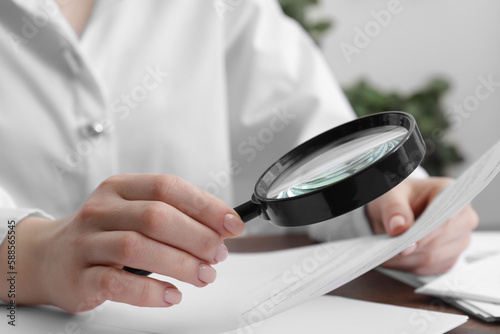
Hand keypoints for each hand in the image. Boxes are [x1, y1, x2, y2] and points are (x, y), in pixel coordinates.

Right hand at [0, 174, 244, 311]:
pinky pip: (118, 283)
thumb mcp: (132, 212)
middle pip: (157, 217)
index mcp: (120, 188)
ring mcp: (87, 243)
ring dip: (180, 264)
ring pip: (138, 247)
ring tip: (204, 276)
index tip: (232, 224)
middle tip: (218, 255)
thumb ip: (172, 216)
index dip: (205, 205)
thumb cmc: (103, 234)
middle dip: (197, 237)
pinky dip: (151, 291)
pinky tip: (172, 295)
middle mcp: (101, 210)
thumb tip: (219, 229)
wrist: (47, 257)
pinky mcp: (79, 277)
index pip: (168, 188)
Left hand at [366, 177, 478, 275]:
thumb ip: (394, 209)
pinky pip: (430, 269)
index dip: (426, 234)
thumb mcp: (390, 195)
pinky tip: (393, 260)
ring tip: (385, 254)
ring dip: (407, 260)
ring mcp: (459, 240)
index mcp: (451, 193)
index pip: (446, 217)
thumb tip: (399, 228)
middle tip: (386, 251)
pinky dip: (409, 266)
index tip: (405, 244)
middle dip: (411, 249)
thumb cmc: (399, 197)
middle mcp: (462, 218)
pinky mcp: (450, 257)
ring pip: (434, 258)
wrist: (398, 207)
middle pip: (440, 241)